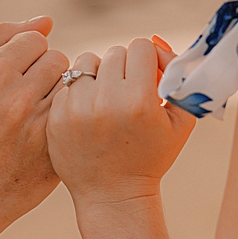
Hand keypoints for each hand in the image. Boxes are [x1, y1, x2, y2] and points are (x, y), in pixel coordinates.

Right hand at [0, 17, 71, 238]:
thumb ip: (0, 42)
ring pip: (72, 85)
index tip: (15, 75)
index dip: (26, 56)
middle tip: (25, 96)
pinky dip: (67, 117)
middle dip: (45, 73)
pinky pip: (78, 112)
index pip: (35, 40)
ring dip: (58, 94)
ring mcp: (41, 125)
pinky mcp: (59, 147)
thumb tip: (46, 19)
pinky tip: (44, 131)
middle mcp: (17, 99)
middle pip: (58, 59)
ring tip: (33, 114)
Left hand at [48, 37, 196, 206]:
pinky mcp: (56, 116)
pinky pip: (67, 83)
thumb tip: (160, 43)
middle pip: (115, 52)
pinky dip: (80, 91)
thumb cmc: (152, 156)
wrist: (112, 195)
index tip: (151, 76)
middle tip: (130, 89)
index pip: (141, 47)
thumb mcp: (182, 121)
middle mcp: (106, 101)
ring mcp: (77, 109)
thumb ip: (180, 79)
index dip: (150, 58)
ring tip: (107, 96)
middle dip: (126, 67)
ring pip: (87, 62)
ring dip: (99, 73)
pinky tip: (89, 112)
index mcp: (140, 100)